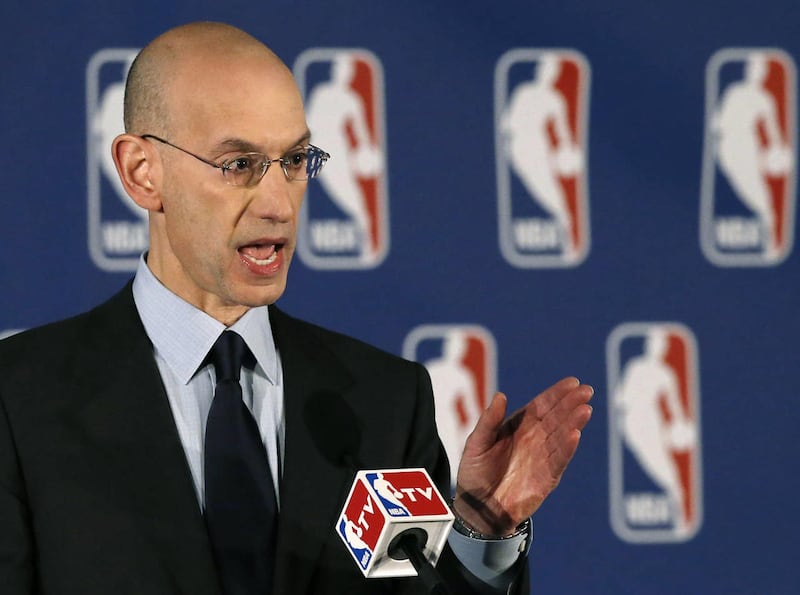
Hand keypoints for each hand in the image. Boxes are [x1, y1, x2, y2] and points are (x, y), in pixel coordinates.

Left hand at [452, 377, 592, 535]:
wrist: (477, 507)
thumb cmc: (475, 472)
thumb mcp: (476, 443)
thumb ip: (489, 421)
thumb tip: (501, 395)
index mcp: (520, 426)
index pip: (542, 405)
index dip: (557, 394)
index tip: (573, 382)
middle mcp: (535, 439)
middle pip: (556, 417)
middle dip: (572, 403)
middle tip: (586, 391)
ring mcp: (542, 458)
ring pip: (562, 436)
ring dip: (574, 422)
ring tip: (585, 409)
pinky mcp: (546, 478)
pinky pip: (559, 460)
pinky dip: (567, 448)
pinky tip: (576, 434)